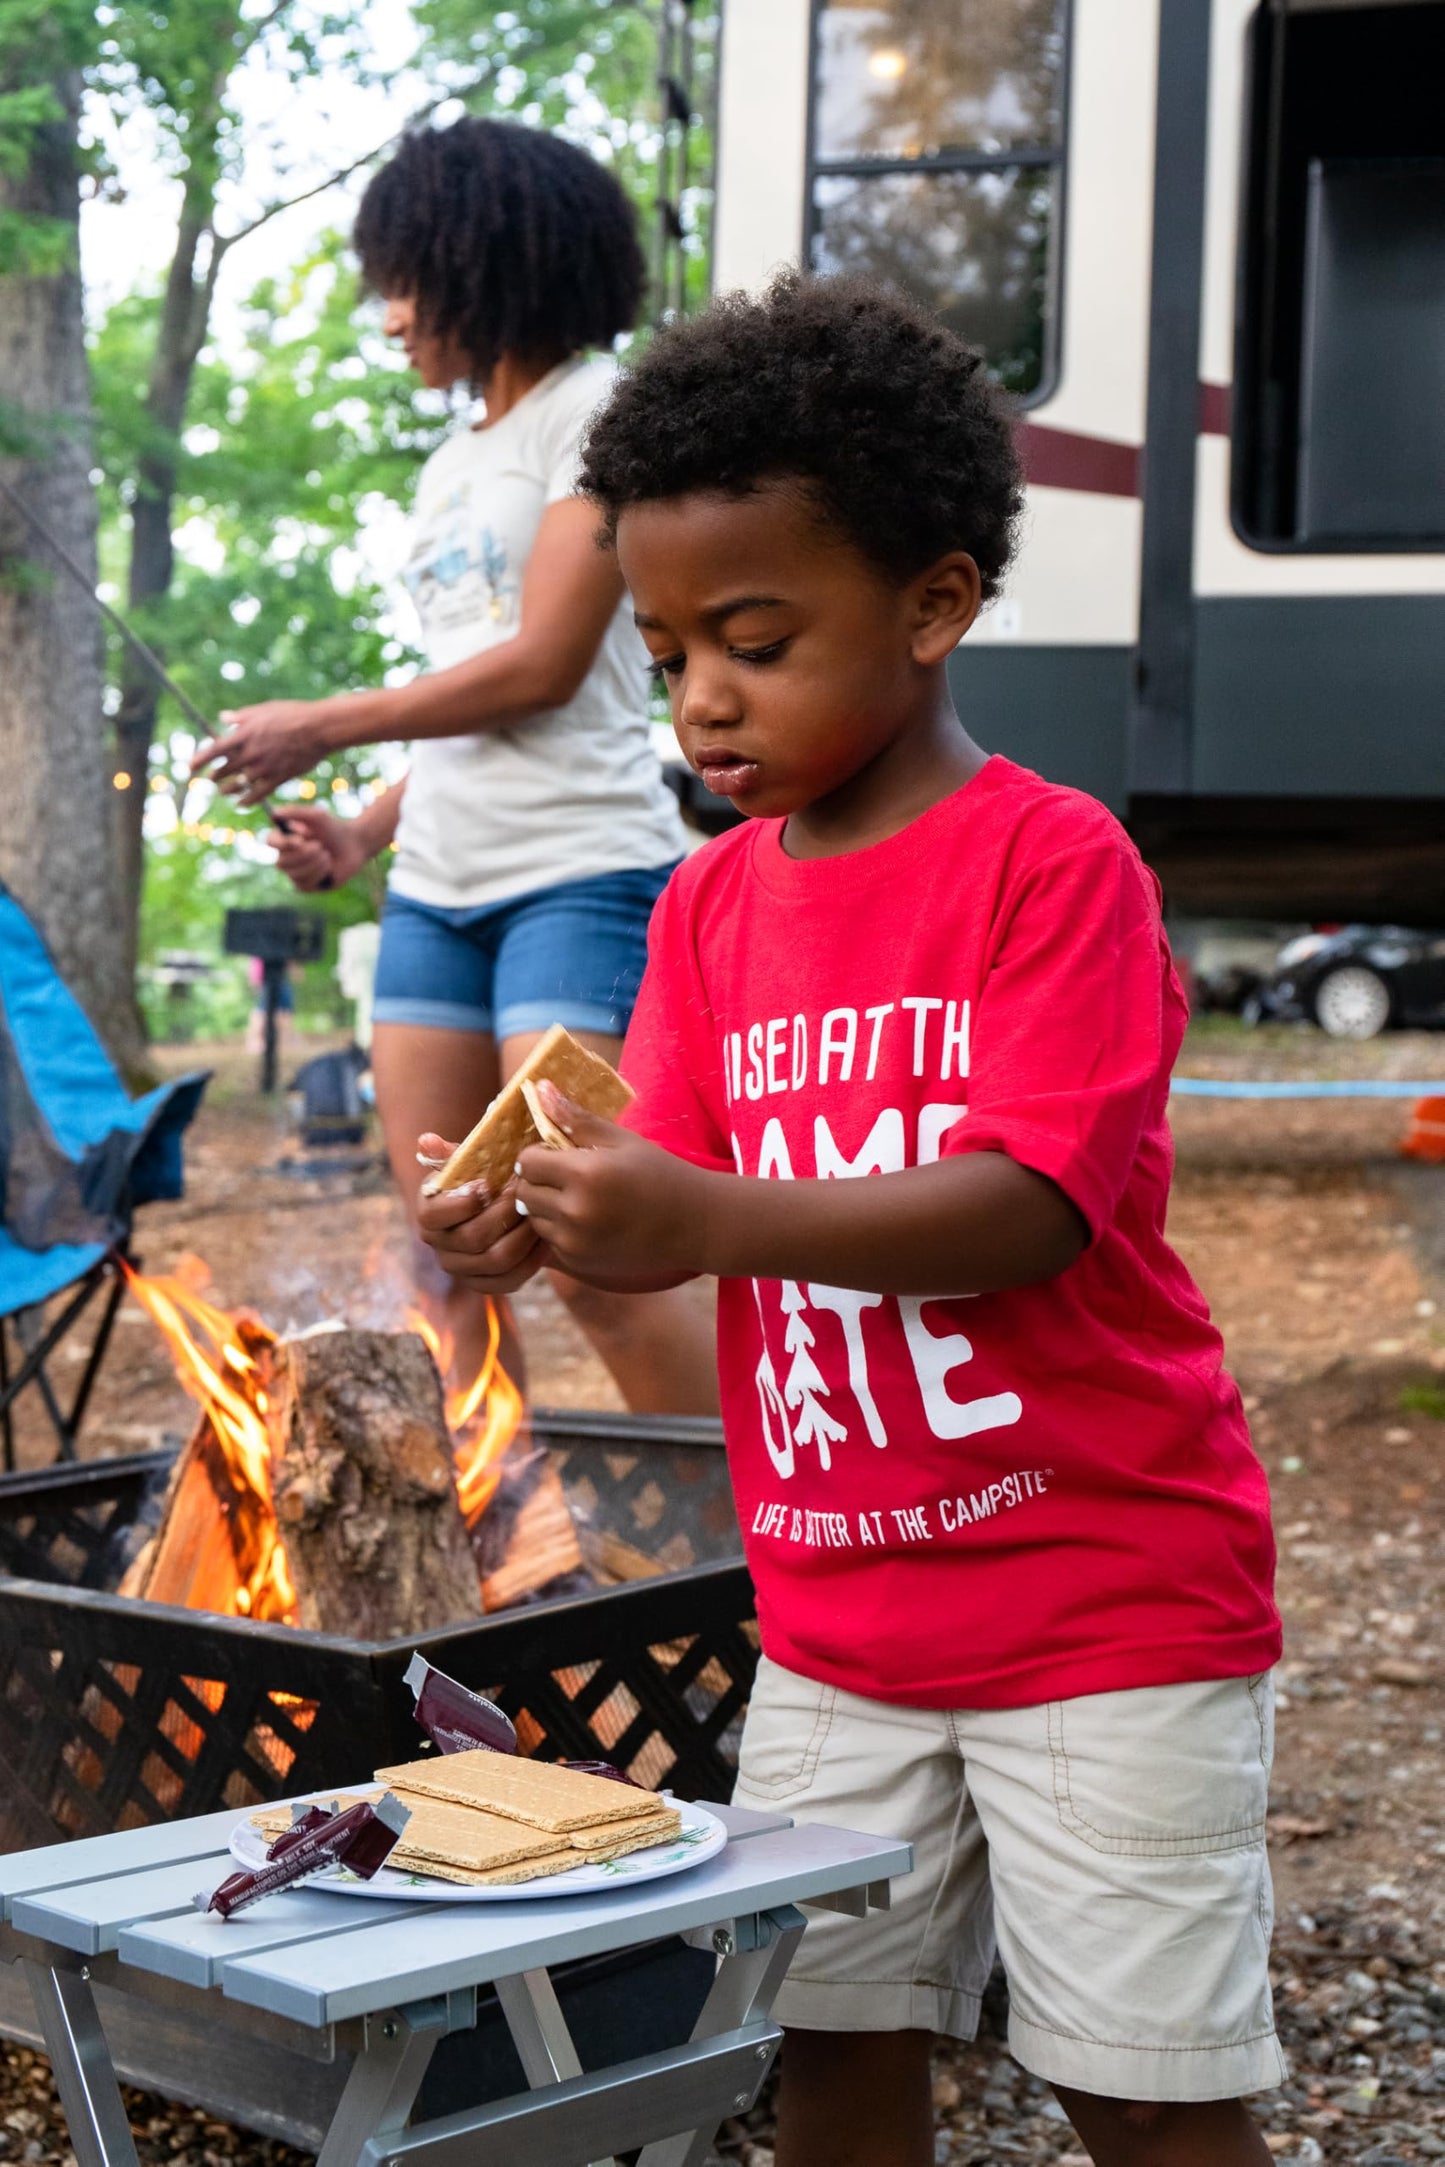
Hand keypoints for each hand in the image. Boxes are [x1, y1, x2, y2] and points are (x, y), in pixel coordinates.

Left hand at [191, 699, 337, 804]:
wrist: (318, 728)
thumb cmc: (292, 714)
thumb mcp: (263, 710)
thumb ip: (241, 717)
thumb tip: (223, 718)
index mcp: (244, 734)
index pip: (213, 750)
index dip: (199, 760)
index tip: (189, 768)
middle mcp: (251, 753)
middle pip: (223, 770)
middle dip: (214, 776)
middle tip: (211, 779)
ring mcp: (264, 767)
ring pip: (238, 785)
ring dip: (227, 790)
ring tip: (223, 792)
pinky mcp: (279, 778)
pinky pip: (258, 794)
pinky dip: (247, 801)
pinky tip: (241, 804)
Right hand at [269, 805, 367, 892]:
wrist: (354, 847)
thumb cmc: (334, 829)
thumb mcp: (316, 816)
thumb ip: (295, 812)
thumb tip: (274, 813)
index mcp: (285, 838)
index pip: (270, 842)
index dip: (283, 843)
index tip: (300, 840)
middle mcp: (286, 856)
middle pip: (281, 862)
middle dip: (304, 855)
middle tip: (320, 846)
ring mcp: (294, 872)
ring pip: (293, 874)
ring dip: (314, 863)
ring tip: (327, 855)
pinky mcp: (305, 885)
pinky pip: (303, 884)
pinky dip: (318, 874)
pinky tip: (328, 868)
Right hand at [413, 1133, 546, 1293]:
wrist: (506, 1206)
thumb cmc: (487, 1177)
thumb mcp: (470, 1161)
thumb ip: (452, 1152)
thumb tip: (426, 1141)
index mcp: (429, 1213)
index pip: (432, 1215)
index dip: (460, 1203)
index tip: (487, 1185)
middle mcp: (439, 1245)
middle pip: (472, 1238)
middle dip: (503, 1214)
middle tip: (525, 1194)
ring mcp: (461, 1269)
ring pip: (496, 1260)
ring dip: (523, 1235)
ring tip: (539, 1213)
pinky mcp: (484, 1284)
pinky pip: (510, 1280)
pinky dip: (532, 1260)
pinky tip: (545, 1238)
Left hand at [512, 1085, 710, 1281]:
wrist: (694, 1225)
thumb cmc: (660, 1174)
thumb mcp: (621, 1140)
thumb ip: (576, 1119)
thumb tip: (538, 1089)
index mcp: (585, 1174)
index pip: (527, 1162)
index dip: (538, 1154)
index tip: (558, 1153)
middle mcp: (575, 1212)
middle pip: (524, 1193)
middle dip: (537, 1181)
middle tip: (565, 1175)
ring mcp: (576, 1243)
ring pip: (533, 1220)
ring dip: (545, 1207)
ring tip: (577, 1198)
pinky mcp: (579, 1264)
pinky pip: (550, 1242)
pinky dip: (560, 1230)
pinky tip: (589, 1221)